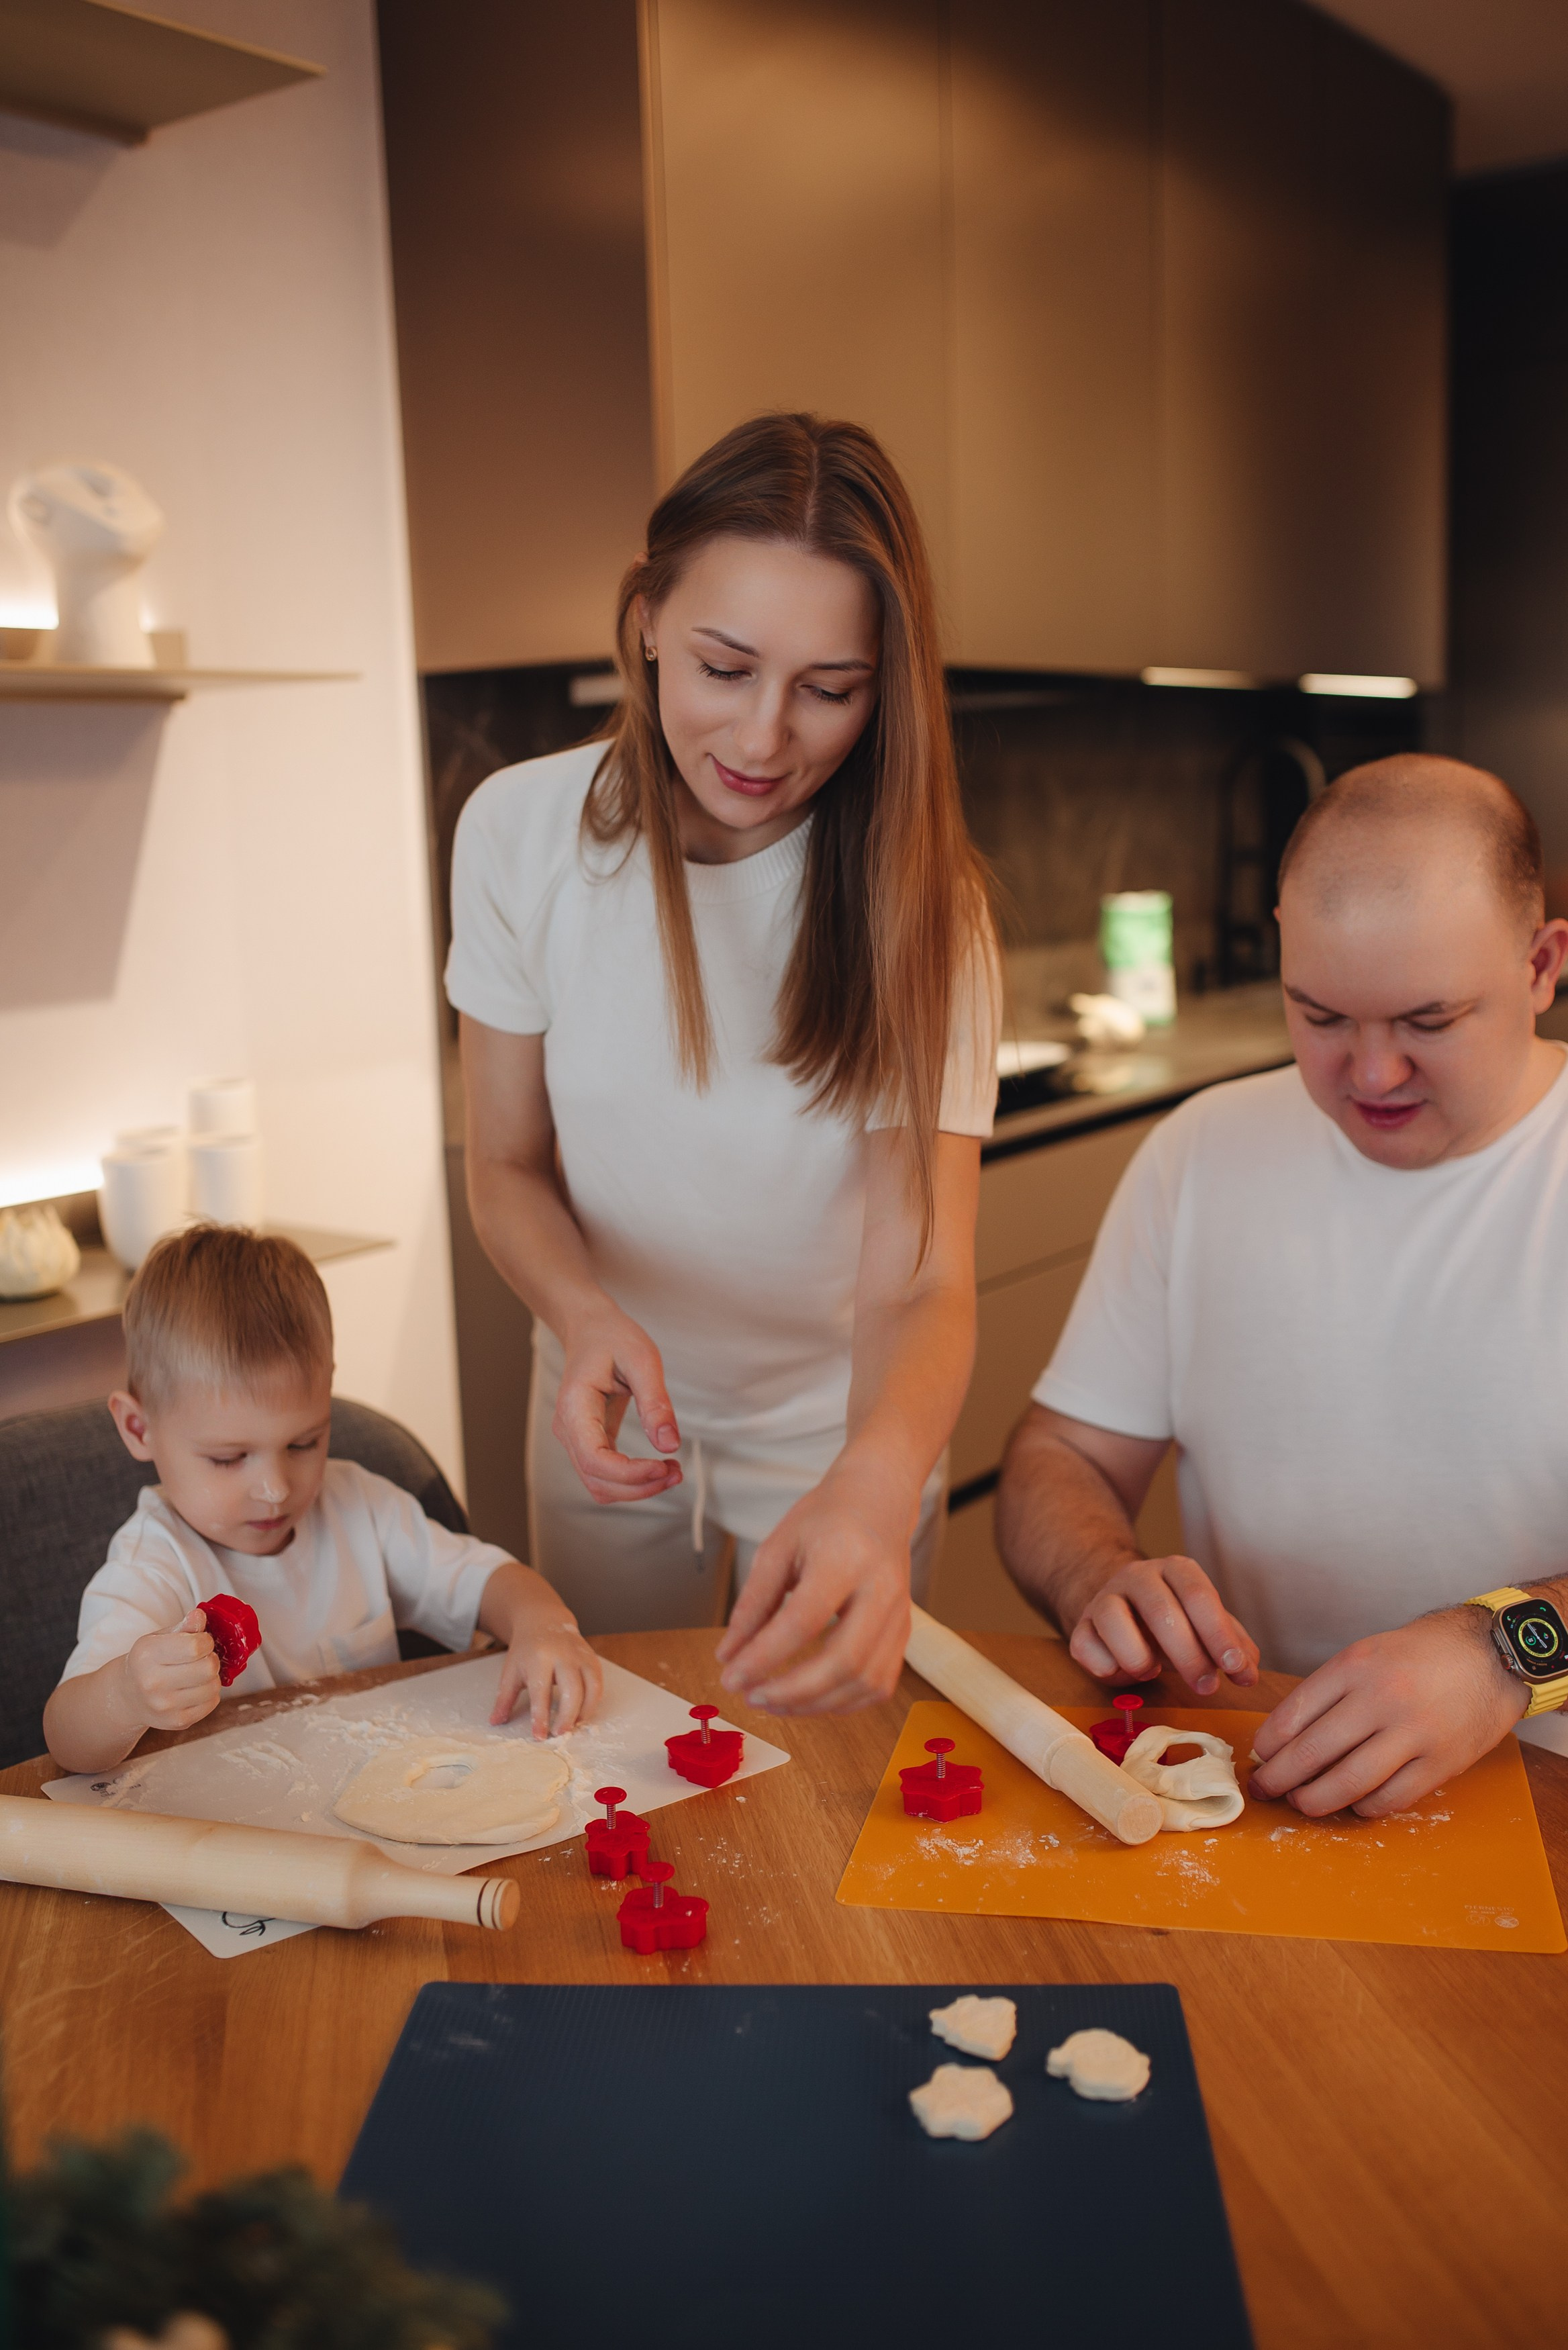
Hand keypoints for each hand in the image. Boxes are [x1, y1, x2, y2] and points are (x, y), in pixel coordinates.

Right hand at [120, 1608, 221, 1734]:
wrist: (128, 1696)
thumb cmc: (148, 1662)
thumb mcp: (159, 1638)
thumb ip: (183, 1626)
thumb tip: (199, 1616)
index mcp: (147, 1655)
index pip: (195, 1646)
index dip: (206, 1641)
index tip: (201, 1641)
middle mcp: (153, 1683)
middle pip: (207, 1668)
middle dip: (211, 1659)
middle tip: (202, 1658)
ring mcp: (164, 1706)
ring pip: (213, 1687)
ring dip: (212, 1677)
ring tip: (198, 1674)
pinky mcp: (176, 1722)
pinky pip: (212, 1703)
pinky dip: (210, 1694)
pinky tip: (196, 1689)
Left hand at [491, 1615, 602, 1737]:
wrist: (544, 1620)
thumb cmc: (526, 1650)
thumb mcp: (510, 1672)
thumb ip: (504, 1699)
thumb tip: (495, 1722)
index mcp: (538, 1658)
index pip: (540, 1692)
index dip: (540, 1717)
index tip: (539, 1736)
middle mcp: (562, 1655)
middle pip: (572, 1690)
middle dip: (567, 1716)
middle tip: (559, 1733)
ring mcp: (580, 1655)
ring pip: (591, 1686)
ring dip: (585, 1711)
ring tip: (574, 1725)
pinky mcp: (591, 1657)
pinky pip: (599, 1682)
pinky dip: (594, 1700)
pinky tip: (584, 1712)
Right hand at [553, 1301, 682, 1504]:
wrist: (591, 1330)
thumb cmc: (613, 1338)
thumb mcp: (642, 1360)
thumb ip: (655, 1403)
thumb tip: (669, 1444)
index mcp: (575, 1407)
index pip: (594, 1458)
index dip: (630, 1474)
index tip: (664, 1467)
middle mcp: (567, 1429)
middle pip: (597, 1480)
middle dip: (639, 1486)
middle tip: (676, 1471)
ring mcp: (574, 1439)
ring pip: (600, 1485)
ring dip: (636, 1488)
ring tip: (672, 1472)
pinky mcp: (588, 1443)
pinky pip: (605, 1475)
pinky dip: (632, 1480)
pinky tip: (658, 1468)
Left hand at [715, 1461, 912, 1714]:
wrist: (879, 1501)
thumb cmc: (826, 1519)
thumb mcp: (778, 1548)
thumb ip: (753, 1603)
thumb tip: (728, 1655)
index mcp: (845, 1558)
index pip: (803, 1621)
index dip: (764, 1657)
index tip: (730, 1677)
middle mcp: (881, 1590)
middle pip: (843, 1661)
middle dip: (793, 1692)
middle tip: (753, 1697)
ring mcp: (900, 1615)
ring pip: (865, 1682)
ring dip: (816, 1704)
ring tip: (775, 1701)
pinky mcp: (904, 1632)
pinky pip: (879, 1685)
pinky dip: (843, 1703)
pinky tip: (810, 1698)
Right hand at [1067, 1554, 1259, 1696]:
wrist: (1123, 1611)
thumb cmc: (1176, 1622)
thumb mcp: (1209, 1627)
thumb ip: (1234, 1648)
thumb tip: (1248, 1675)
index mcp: (1176, 1570)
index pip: (1198, 1595)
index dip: (1218, 1634)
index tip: (1235, 1668)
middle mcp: (1137, 1575)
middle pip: (1160, 1610)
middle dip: (1188, 1655)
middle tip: (1206, 1687)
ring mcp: (1104, 1597)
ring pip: (1113, 1619)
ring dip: (1139, 1658)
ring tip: (1153, 1673)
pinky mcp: (1080, 1626)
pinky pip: (1084, 1644)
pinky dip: (1104, 1665)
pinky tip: (1120, 1672)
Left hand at [1250, 1609, 1527, 1818]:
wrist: (1488, 1656)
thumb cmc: (1418, 1656)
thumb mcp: (1365, 1655)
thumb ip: (1327, 1693)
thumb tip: (1281, 1739)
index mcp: (1354, 1667)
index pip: (1294, 1713)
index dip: (1268, 1744)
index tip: (1258, 1757)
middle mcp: (1381, 1699)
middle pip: (1312, 1752)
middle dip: (1277, 1779)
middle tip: (1262, 1790)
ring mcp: (1413, 1734)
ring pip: (1347, 1783)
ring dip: (1314, 1800)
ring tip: (1300, 1802)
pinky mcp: (1440, 1764)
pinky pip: (1389, 1799)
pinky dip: (1362, 1807)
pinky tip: (1352, 1803)